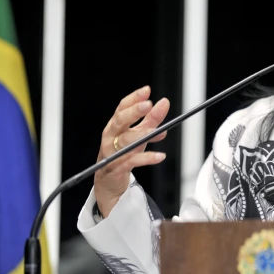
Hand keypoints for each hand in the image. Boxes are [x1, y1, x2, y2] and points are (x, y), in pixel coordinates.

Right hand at [94, 85, 169, 216]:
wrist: (109, 182)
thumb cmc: (124, 154)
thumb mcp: (139, 135)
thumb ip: (151, 120)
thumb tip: (164, 103)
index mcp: (115, 125)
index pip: (122, 108)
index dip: (133, 99)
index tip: (146, 91)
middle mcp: (110, 136)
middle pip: (120, 121)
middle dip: (133, 112)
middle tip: (148, 105)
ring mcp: (111, 152)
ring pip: (124, 141)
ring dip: (141, 134)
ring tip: (157, 131)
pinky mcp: (115, 167)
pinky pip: (131, 161)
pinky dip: (146, 158)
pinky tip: (160, 156)